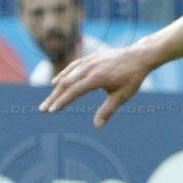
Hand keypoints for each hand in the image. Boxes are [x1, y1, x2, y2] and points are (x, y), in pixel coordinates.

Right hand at [38, 44, 155, 127]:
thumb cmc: (132, 78)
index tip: (52, 111)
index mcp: (97, 77)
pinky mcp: (90, 58)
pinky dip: (63, 74)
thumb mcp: (122, 96)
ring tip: (48, 101)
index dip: (62, 101)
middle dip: (54, 97)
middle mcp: (89, 68)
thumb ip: (108, 110)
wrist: (139, 56)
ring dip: (56, 88)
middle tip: (43, 109)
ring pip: (67, 75)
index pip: (74, 91)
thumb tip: (97, 126)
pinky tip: (56, 82)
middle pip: (66, 83)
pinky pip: (72, 66)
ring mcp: (89, 61)